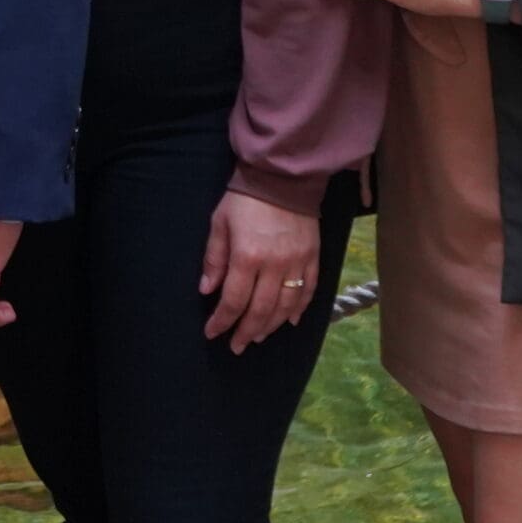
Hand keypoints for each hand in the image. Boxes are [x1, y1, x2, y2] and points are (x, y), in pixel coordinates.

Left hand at [199, 190, 321, 350]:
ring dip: (271, 326)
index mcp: (247, 257)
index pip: (234, 300)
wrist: (283, 176)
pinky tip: (291, 321)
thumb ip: (214, 259)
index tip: (213, 333)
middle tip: (237, 346)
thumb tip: (207, 290)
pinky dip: (300, 309)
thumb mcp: (220, 223)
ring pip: (286, 306)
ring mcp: (298, 264)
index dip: (222, 321)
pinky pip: (309, 291)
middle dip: (246, 331)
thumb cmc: (245, 199)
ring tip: (258, 336)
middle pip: (261, 310)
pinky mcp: (314, 258)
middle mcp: (275, 266)